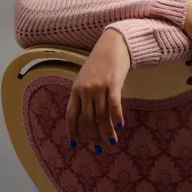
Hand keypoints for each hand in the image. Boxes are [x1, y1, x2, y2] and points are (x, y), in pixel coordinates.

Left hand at [66, 28, 129, 148]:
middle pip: (88, 120)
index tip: (75, 144)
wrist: (113, 44)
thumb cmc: (100, 61)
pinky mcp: (113, 84)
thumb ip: (84, 94)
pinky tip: (120, 126)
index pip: (71, 115)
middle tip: (100, 147)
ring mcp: (99, 87)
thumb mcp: (86, 77)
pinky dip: (117, 118)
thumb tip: (87, 115)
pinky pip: (114, 106)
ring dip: (107, 132)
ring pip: (102, 116)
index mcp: (76, 89)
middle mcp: (85, 90)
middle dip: (93, 136)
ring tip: (112, 141)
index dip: (73, 131)